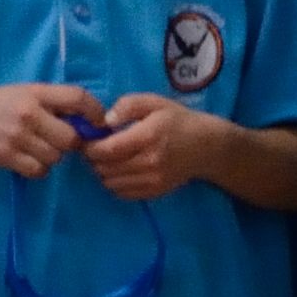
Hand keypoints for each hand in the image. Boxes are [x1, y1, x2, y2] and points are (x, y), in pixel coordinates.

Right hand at [0, 82, 99, 178]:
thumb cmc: (0, 103)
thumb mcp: (26, 93)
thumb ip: (54, 102)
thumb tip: (91, 119)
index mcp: (36, 92)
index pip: (78, 98)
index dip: (96, 112)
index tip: (100, 124)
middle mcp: (28, 113)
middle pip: (71, 137)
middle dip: (71, 143)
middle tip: (60, 141)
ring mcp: (17, 135)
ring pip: (55, 157)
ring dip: (53, 157)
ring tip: (39, 149)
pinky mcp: (6, 155)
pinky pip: (38, 170)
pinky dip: (38, 169)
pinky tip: (29, 160)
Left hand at [82, 95, 217, 202]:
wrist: (207, 146)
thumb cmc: (178, 120)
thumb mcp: (155, 102)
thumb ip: (128, 105)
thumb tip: (106, 121)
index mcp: (148, 136)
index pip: (106, 150)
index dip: (90, 147)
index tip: (89, 139)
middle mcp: (149, 162)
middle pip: (105, 168)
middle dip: (94, 159)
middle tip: (97, 148)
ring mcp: (152, 180)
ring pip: (110, 182)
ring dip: (103, 171)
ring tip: (109, 159)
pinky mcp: (154, 191)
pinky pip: (122, 193)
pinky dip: (115, 183)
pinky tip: (121, 171)